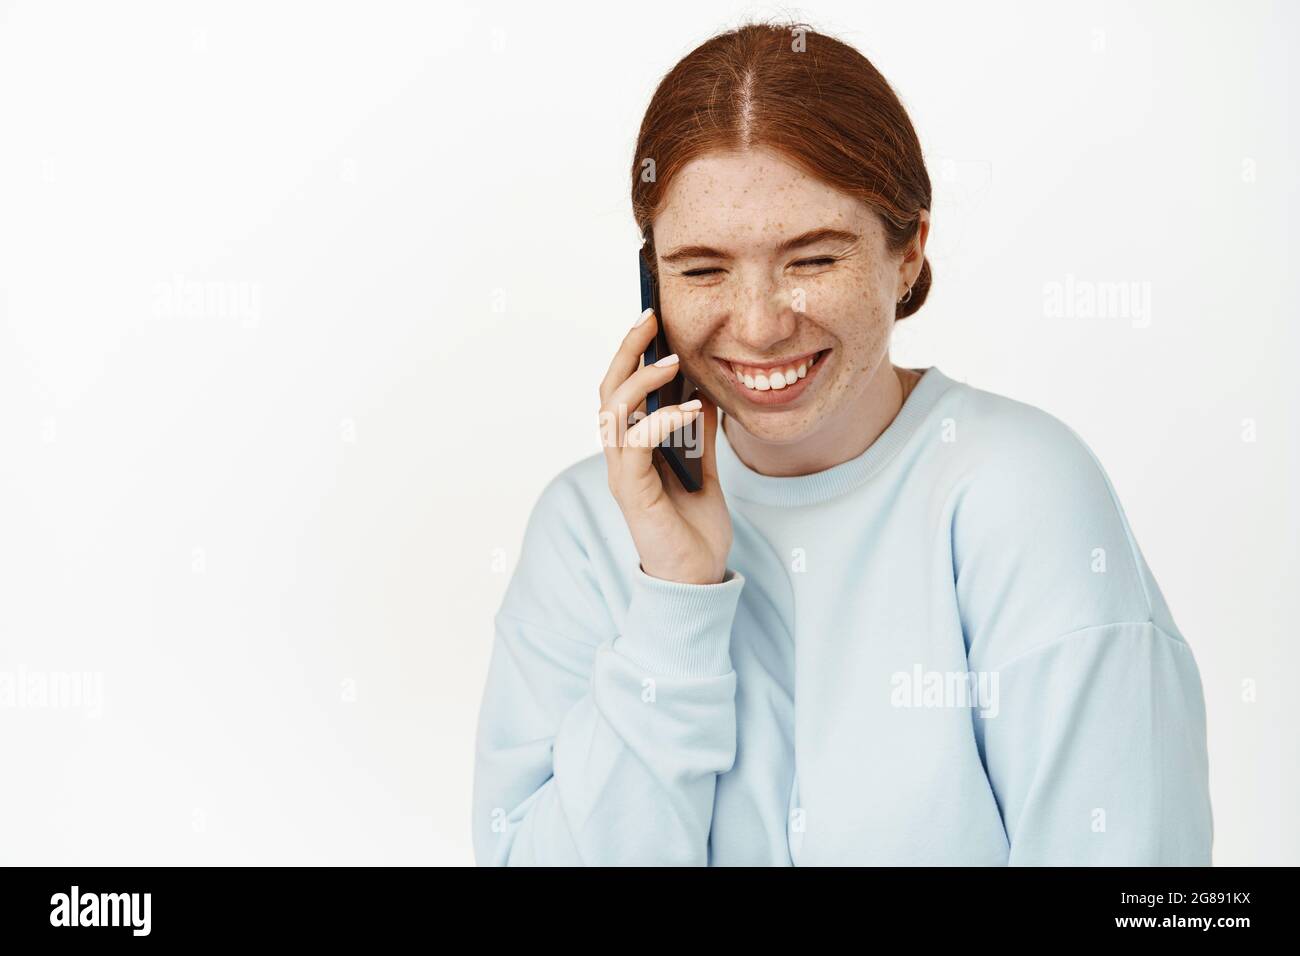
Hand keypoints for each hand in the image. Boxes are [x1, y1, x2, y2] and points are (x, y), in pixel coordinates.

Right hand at [598, 309, 732, 584]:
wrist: (699, 579)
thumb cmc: (695, 528)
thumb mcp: (705, 470)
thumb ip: (701, 435)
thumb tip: (707, 394)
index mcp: (634, 448)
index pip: (622, 390)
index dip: (632, 353)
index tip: (653, 319)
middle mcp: (620, 457)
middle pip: (608, 391)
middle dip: (627, 351)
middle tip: (650, 318)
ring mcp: (623, 474)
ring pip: (613, 412)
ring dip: (641, 381)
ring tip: (672, 360)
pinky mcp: (632, 493)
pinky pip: (636, 445)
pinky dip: (660, 421)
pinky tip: (687, 410)